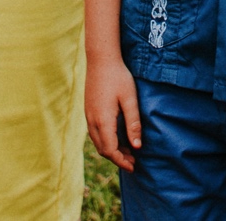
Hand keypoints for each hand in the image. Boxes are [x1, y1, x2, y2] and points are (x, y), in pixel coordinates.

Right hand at [86, 55, 141, 171]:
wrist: (101, 59)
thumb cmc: (118, 77)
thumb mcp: (130, 99)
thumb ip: (133, 123)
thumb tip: (137, 146)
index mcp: (103, 120)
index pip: (110, 150)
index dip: (121, 161)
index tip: (133, 166)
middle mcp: (92, 121)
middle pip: (103, 149)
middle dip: (117, 158)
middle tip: (133, 160)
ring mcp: (88, 115)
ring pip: (98, 142)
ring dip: (111, 150)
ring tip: (128, 150)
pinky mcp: (88, 110)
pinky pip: (95, 133)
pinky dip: (106, 140)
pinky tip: (117, 137)